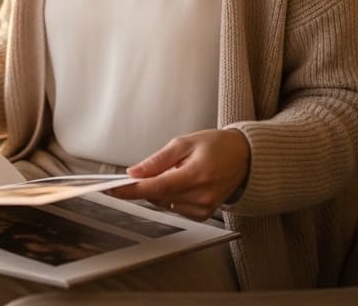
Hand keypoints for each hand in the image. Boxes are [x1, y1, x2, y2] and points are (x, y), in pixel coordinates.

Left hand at [107, 129, 250, 220]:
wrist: (244, 157)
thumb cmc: (217, 146)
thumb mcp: (184, 143)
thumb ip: (157, 160)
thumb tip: (134, 172)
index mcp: (196, 174)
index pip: (156, 187)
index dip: (131, 190)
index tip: (113, 189)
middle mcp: (201, 195)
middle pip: (158, 197)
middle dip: (143, 186)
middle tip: (139, 173)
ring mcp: (204, 208)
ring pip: (164, 203)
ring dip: (159, 190)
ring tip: (175, 172)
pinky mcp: (204, 214)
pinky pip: (175, 208)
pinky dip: (170, 197)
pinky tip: (181, 183)